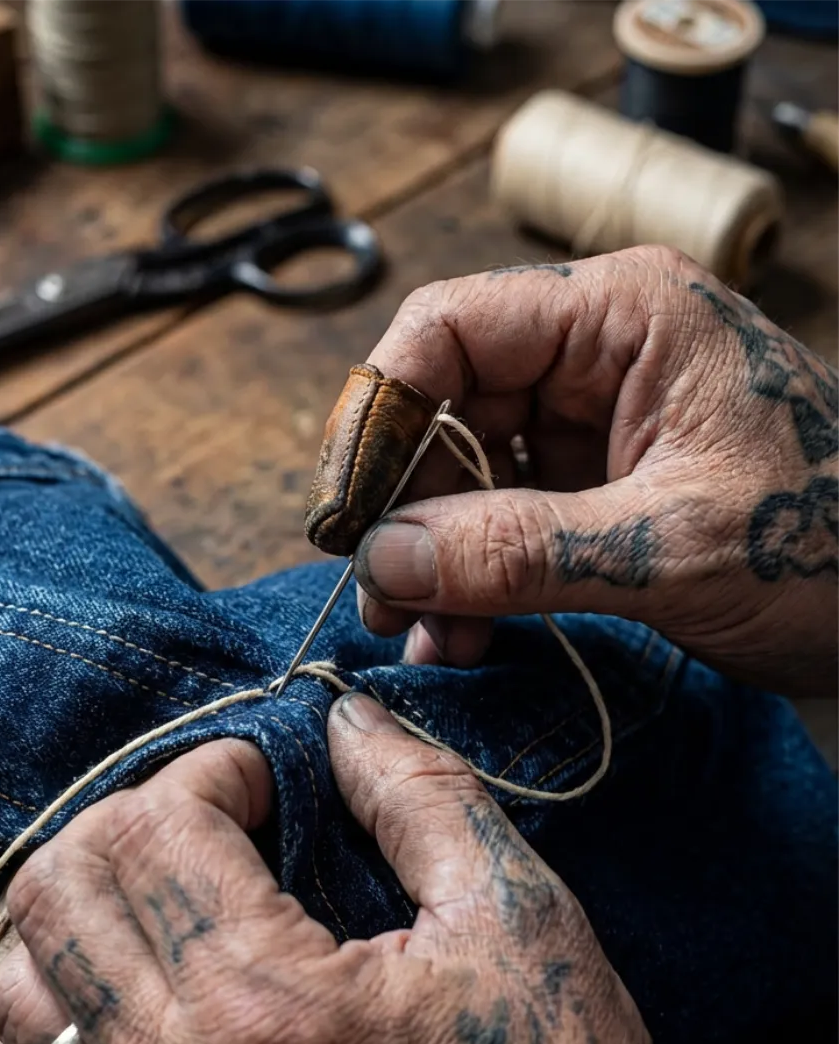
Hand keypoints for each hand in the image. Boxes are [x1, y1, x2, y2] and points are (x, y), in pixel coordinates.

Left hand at [0, 706, 802, 1043]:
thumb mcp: (518, 915)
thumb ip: (419, 792)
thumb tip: (345, 715)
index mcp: (270, 1000)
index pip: (154, 827)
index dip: (214, 771)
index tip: (274, 783)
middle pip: (58, 887)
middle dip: (132, 823)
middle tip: (216, 830)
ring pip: (13, 991)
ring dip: (76, 916)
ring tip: (167, 905)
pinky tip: (103, 1014)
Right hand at [335, 247, 836, 695]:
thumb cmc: (831, 548)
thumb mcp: (669, 548)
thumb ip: (519, 549)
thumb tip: (383, 558)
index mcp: (625, 316)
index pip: (450, 328)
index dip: (379, 415)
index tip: (344, 513)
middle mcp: (597, 355)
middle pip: (443, 406)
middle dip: (403, 508)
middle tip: (380, 598)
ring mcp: (593, 422)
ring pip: (459, 473)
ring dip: (429, 558)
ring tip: (423, 635)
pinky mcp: (593, 487)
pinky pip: (496, 521)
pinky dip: (468, 580)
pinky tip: (458, 636)